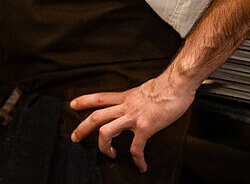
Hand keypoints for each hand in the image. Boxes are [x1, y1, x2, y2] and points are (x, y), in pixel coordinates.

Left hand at [69, 73, 197, 172]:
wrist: (177, 84)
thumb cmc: (166, 86)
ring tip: (108, 154)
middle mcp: (126, 106)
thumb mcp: (145, 89)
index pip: (100, 97)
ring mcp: (133, 117)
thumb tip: (138, 101)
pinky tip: (141, 166)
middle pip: (96, 116)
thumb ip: (137, 97)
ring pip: (106, 131)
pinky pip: (136, 148)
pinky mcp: (145, 127)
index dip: (84, 100)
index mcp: (126, 97)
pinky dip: (137, 159)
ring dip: (103, 146)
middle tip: (75, 137)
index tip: (72, 104)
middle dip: (83, 128)